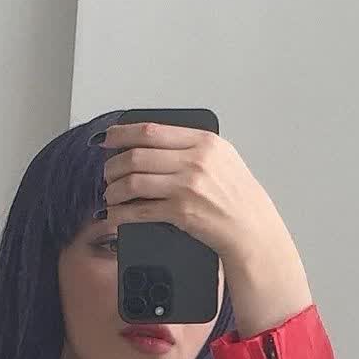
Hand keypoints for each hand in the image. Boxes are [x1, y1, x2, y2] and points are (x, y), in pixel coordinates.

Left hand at [99, 121, 290, 269]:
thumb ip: (190, 146)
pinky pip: (139, 211)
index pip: (151, 131)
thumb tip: (151, 142)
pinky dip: (120, 214)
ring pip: (133, 182)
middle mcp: (194, 161)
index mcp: (204, 142)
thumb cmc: (236, 195)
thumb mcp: (221, 158)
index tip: (108, 139)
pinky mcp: (181, 213)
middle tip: (107, 173)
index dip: (122, 134)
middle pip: (137, 156)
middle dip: (113, 166)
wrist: (251, 228)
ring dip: (114, 190)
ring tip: (111, 195)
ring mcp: (187, 187)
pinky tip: (114, 216)